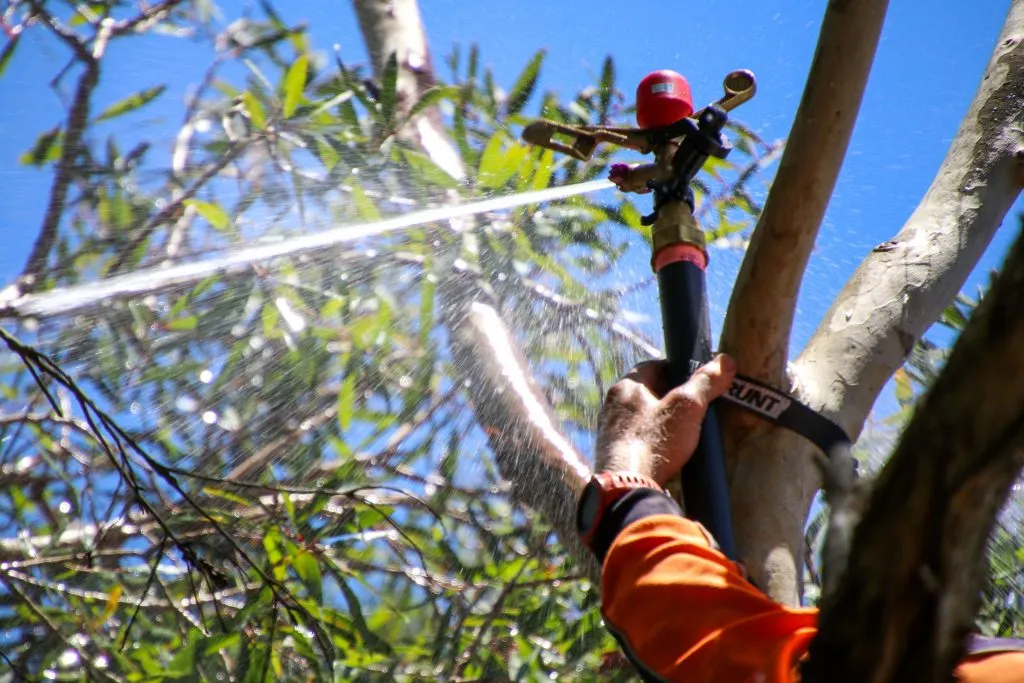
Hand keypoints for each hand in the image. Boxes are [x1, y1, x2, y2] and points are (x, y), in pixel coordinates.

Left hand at [595, 354, 735, 485]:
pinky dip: (653, 445)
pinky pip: (637, 442)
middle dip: (671, 399)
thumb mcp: (687, 408)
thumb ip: (705, 383)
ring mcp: (610, 432)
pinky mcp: (613, 456)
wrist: (626, 489)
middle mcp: (612, 406)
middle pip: (648, 393)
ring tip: (684, 435)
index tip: (696, 382)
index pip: (654, 366)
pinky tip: (667, 456)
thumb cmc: (654, 443)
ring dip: (662, 424)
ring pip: (642, 419)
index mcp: (626, 387)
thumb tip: (725, 361)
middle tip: (694, 410)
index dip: (678, 370)